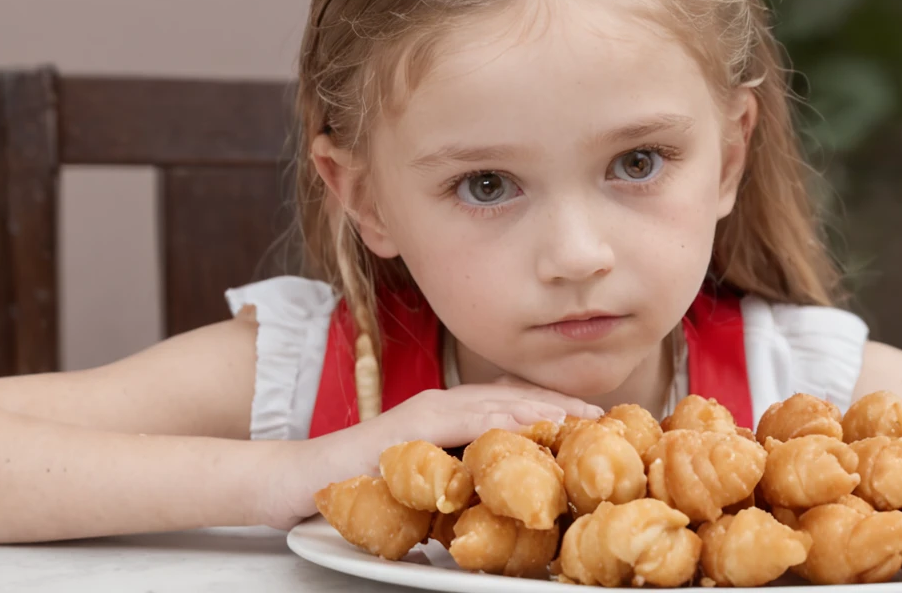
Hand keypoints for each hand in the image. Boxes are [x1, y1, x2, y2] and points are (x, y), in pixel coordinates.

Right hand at [255, 383, 601, 529]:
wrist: (296, 482)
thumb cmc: (357, 487)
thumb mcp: (422, 485)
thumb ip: (458, 483)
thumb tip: (499, 504)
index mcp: (448, 416)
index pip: (510, 407)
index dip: (553, 411)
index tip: (594, 424)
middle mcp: (441, 404)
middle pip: (512, 398)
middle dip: (560, 406)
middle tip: (605, 420)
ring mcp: (424, 411)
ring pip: (494, 402)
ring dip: (540, 408)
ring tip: (580, 420)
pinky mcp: (408, 426)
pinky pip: (461, 418)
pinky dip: (497, 419)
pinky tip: (525, 425)